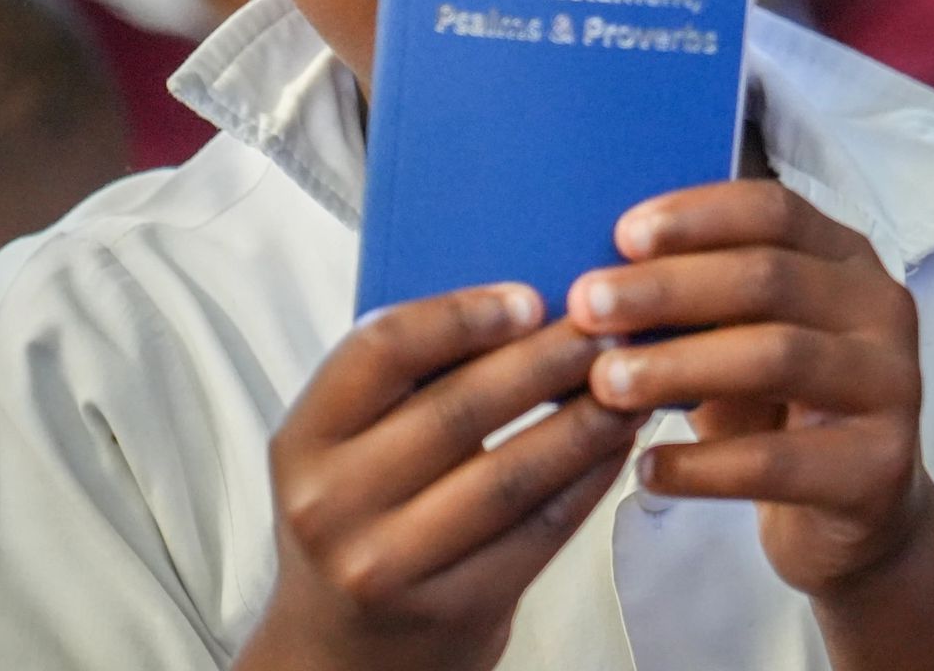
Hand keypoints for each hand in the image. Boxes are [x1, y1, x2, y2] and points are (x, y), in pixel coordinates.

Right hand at [239, 285, 646, 670]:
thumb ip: (405, 382)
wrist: (345, 655)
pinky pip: (541, 529)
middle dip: (548, 360)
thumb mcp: (346, 448)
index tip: (529, 297)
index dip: (461, 314)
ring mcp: (390, 564)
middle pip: (459, 408)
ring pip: (512, 473)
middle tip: (608, 328)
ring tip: (630, 383)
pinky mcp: (453, 609)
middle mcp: (333, 503)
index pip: (380, 350)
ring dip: (586, 420)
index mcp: (303, 440)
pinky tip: (618, 443)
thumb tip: (522, 303)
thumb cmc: (360, 518)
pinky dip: (590, 479)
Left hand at [566, 182, 932, 596]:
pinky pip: (777, 462)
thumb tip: (589, 281)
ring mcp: (892, 387)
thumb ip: (691, 303)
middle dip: (667, 288)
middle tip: (587, 307)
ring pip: (775, 358)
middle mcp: (881, 309)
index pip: (772, 211)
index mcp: (846, 257)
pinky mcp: (879, 468)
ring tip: (605, 383)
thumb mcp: (738, 339)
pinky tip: (647, 469)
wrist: (853, 516)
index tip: (621, 237)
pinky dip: (702, 466)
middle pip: (768, 278)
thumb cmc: (776, 409)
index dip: (696, 217)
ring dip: (677, 366)